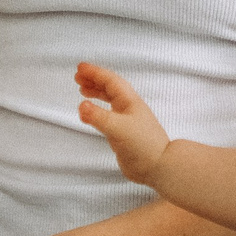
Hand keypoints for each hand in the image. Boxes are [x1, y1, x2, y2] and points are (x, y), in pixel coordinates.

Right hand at [75, 62, 171, 185]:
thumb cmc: (143, 145)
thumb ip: (98, 117)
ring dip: (96, 93)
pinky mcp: (123, 133)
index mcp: (129, 101)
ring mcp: (126, 120)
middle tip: (78, 77)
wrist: (158, 167)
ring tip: (82, 90)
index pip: (110, 81)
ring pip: (110, 100)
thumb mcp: (118, 128)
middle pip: (110, 88)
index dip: (95, 73)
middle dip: (94, 80)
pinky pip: (108, 115)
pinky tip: (92, 114)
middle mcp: (128, 108)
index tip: (80, 67)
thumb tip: (81, 105)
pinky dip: (98, 110)